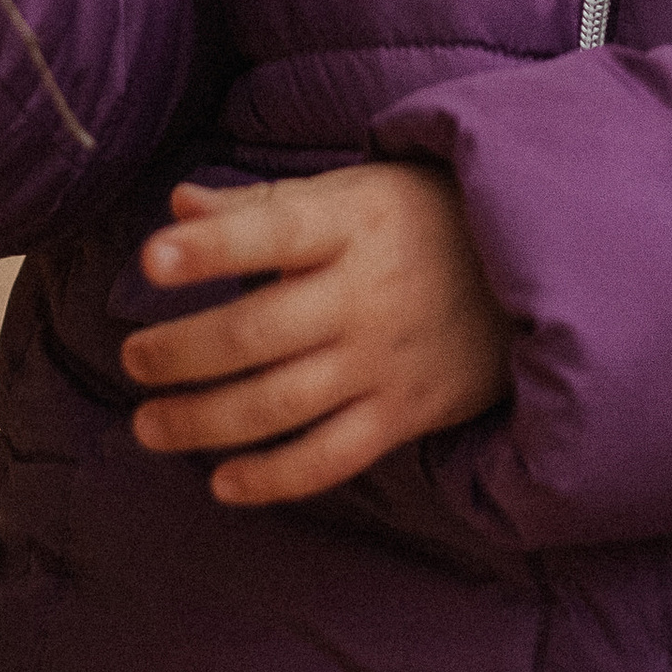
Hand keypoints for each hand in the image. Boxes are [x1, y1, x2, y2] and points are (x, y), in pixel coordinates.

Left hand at [124, 162, 516, 504]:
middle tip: (132, 359)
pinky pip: (330, 458)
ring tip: (149, 425)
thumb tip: (179, 207)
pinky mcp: (405, 412)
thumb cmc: (424, 217)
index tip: (150, 261)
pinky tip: (222, 482)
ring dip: (202, 421)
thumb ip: (264, 205)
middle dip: (181, 352)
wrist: (539, 265)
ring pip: (278, 403)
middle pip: (256, 332)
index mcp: (352, 222)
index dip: (210, 249)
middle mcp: (365, 294)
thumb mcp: (356, 189)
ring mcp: (385, 359)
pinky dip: (273, 479)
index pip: (270, 233)